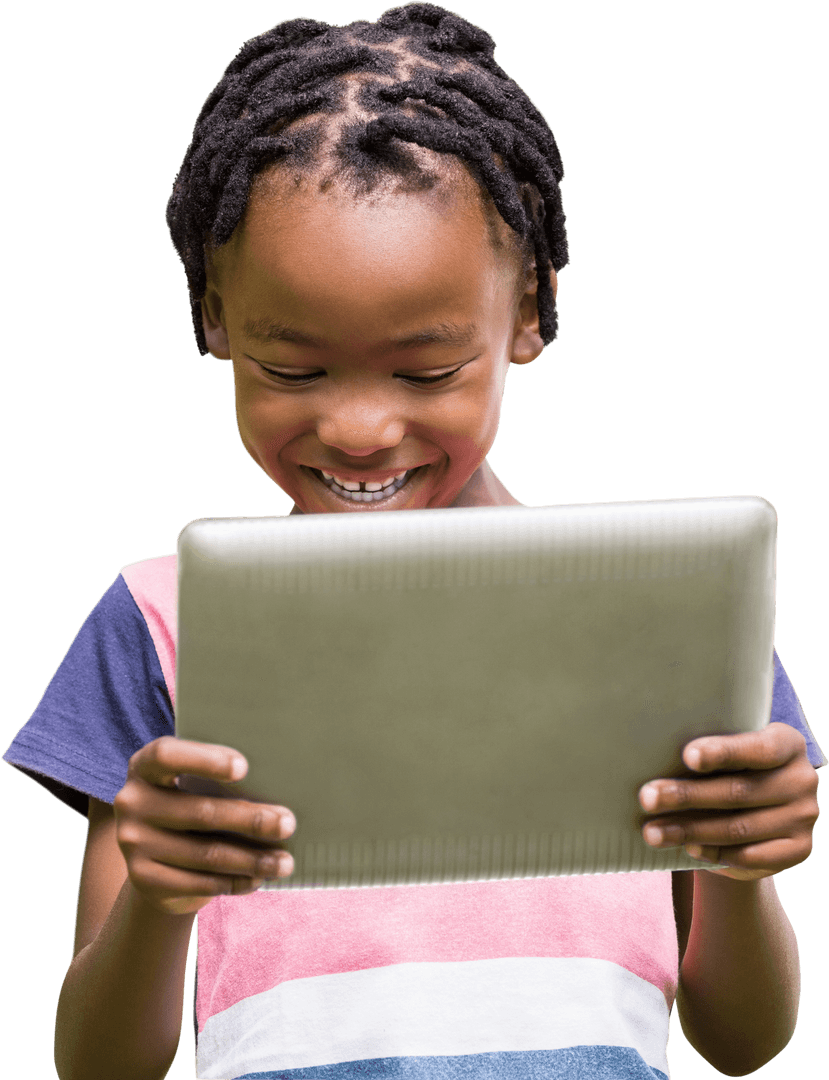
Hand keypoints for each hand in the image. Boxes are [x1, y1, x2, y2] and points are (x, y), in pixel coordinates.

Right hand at [114, 736, 295, 914]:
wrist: (157, 858)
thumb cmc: (191, 804)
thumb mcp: (195, 784)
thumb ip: (220, 779)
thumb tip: (278, 785)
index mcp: (145, 766)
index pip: (167, 755)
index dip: (205, 760)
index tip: (244, 767)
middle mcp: (132, 802)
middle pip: (200, 812)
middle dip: (251, 820)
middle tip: (288, 824)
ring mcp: (133, 843)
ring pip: (206, 854)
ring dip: (252, 859)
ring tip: (284, 861)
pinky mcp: (143, 878)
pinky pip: (198, 882)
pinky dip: (234, 881)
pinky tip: (257, 878)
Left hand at [638, 722, 819, 880]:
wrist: (760, 808)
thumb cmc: (730, 768)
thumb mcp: (726, 751)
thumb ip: (707, 752)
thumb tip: (651, 755)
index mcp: (788, 743)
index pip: (758, 748)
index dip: (723, 752)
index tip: (688, 756)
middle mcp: (802, 779)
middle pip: (738, 791)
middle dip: (687, 796)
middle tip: (648, 798)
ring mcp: (804, 817)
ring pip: (738, 828)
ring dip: (689, 831)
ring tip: (653, 832)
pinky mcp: (799, 849)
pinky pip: (750, 856)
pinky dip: (715, 853)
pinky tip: (689, 849)